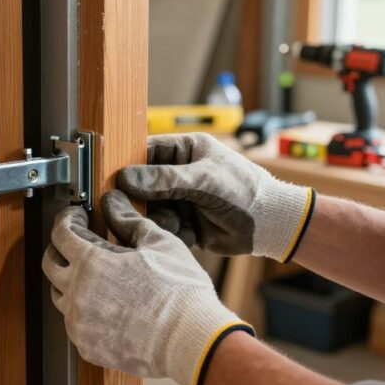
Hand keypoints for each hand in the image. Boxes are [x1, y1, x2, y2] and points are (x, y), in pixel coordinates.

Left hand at [42, 190, 253, 384]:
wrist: (190, 340)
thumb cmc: (180, 291)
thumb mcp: (159, 243)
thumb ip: (130, 220)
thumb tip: (115, 203)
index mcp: (91, 262)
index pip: (60, 234)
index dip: (66, 220)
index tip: (75, 218)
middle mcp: (77, 293)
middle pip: (50, 265)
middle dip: (59, 250)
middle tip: (75, 245)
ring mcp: (79, 323)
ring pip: (60, 297)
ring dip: (70, 283)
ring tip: (94, 278)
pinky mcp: (87, 347)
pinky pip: (75, 325)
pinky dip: (84, 313)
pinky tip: (105, 308)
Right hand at [117, 133, 314, 261]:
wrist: (270, 226)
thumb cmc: (244, 191)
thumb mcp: (203, 180)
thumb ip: (164, 179)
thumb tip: (125, 177)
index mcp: (186, 150)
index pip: (146, 152)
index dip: (129, 166)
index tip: (113, 181)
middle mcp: (180, 173)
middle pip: (143, 184)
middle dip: (142, 200)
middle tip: (137, 210)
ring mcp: (182, 198)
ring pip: (151, 209)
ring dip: (159, 219)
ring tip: (177, 223)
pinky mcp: (185, 222)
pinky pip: (164, 228)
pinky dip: (172, 233)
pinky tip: (188, 233)